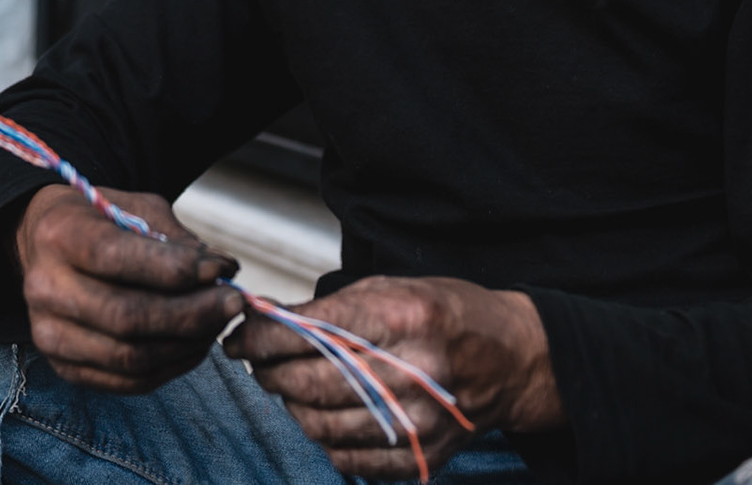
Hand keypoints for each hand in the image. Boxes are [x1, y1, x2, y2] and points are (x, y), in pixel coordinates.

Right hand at [15, 184, 242, 393]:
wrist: (45, 247)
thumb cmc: (100, 222)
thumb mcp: (134, 208)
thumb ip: (174, 239)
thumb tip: (221, 271)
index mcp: (59, 235)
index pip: (116, 258)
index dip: (174, 269)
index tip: (219, 270)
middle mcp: (46, 288)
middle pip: (126, 316)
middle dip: (192, 314)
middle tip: (232, 303)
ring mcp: (50, 335)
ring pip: (131, 357)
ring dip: (187, 344)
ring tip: (218, 323)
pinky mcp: (65, 368)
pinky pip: (128, 381)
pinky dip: (172, 367)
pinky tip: (195, 344)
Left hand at [223, 276, 562, 478]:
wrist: (511, 357)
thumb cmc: (445, 313)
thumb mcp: (390, 289)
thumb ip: (329, 309)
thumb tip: (265, 320)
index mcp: (401, 318)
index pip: (309, 332)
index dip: (262, 336)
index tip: (240, 337)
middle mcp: (410, 372)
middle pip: (309, 383)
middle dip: (269, 372)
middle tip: (259, 363)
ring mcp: (419, 420)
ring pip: (322, 426)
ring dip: (293, 407)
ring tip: (293, 389)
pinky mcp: (423, 455)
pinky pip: (350, 462)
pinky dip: (327, 442)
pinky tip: (329, 418)